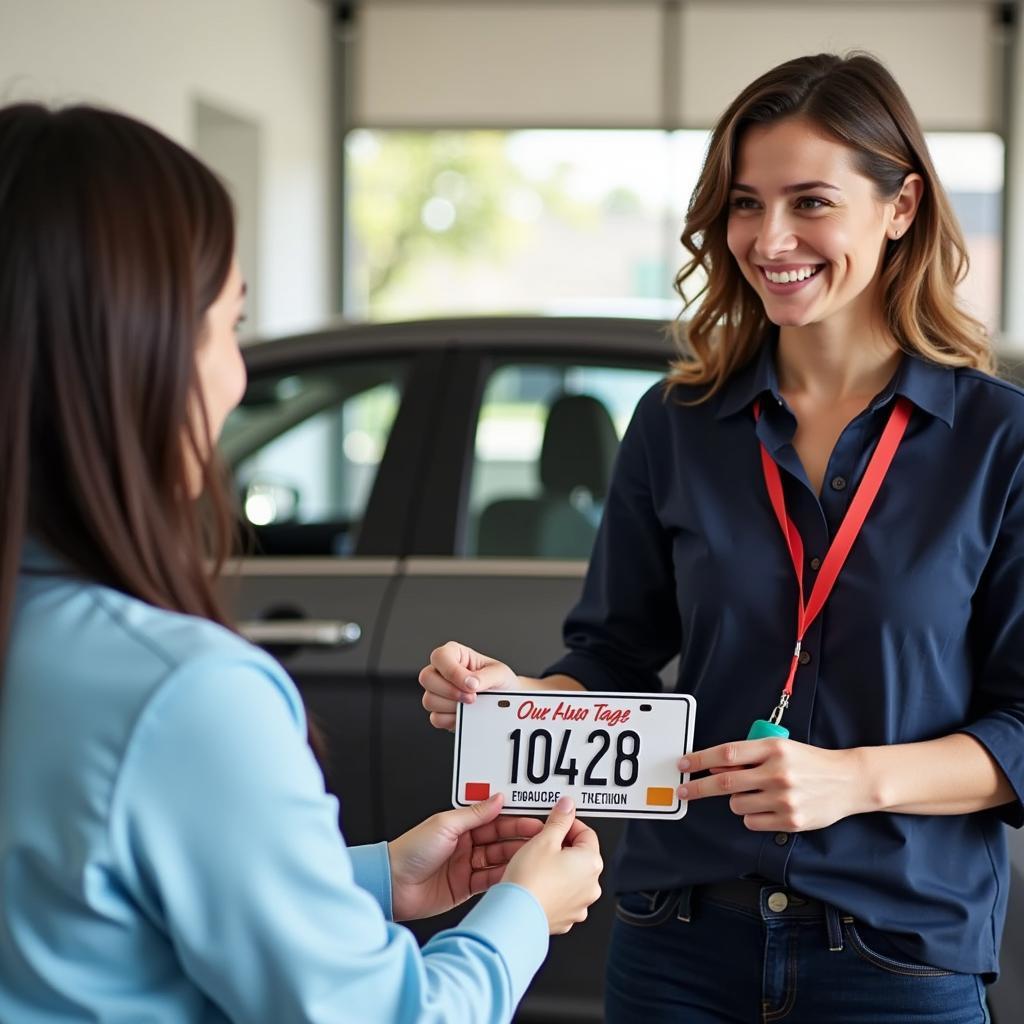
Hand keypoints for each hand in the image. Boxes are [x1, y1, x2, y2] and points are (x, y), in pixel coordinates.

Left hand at [388, 793, 543, 920]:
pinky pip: (489, 881)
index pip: (494, 821)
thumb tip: (497, 799)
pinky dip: (503, 878)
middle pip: (499, 840)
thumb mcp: (444, 825)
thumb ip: (473, 814)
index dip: (515, 821)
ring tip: (534, 859)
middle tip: (541, 840)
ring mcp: (465, 867)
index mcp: (459, 826)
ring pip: (498, 861)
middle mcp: (464, 845)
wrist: (392, 885)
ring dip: (515, 859)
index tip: (534, 821)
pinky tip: (516, 876)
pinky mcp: (464, 888)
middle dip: (520, 840)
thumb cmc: (410, 851)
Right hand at [419, 640, 517, 731]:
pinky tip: (467, 716)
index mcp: (454, 655)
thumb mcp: (499, 673)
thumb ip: (486, 677)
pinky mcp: (440, 712)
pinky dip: (452, 720)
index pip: (440, 657)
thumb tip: (471, 683)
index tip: (471, 685)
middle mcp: (441, 672)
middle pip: (426, 678)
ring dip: (453, 706)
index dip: (452, 672)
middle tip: (472, 698)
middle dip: (450, 691)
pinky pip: (436, 718)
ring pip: (429, 700)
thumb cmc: (500, 682)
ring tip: (472, 706)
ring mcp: (438, 693)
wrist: (505, 703)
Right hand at [504, 796, 602, 934]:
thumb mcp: (544, 840)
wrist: (515, 916)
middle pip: (579, 856)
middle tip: (540, 842)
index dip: (568, 824)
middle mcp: (591, 886)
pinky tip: (534, 883)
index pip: (586, 833)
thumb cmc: (530, 881)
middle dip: (560, 847)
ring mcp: (579, 905)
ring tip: (533, 863)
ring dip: (555, 868)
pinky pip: (561, 896)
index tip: (554, 822)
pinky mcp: (565, 919)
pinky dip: (551, 888)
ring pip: (569, 878)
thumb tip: (568, 807)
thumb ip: (559, 820)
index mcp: (591, 863)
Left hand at [677, 739, 866, 831]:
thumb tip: (714, 766)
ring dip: (736, 800)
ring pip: (737, 804)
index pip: (727, 753)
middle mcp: (777, 773)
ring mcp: (784, 798)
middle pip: (725, 782)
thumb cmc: (811, 762)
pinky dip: (752, 816)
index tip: (683, 764)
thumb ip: (749, 756)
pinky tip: (767, 807)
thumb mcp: (781, 749)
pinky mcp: (790, 820)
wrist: (848, 781)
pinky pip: (752, 822)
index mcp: (773, 749)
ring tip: (755, 793)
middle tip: (683, 790)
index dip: (700, 759)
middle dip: (698, 787)